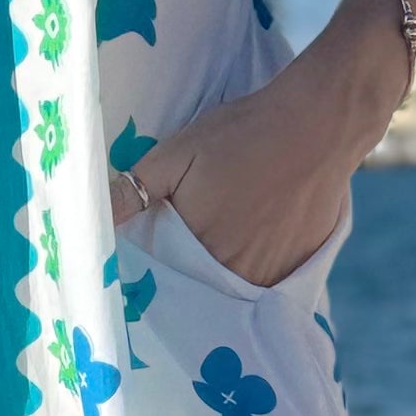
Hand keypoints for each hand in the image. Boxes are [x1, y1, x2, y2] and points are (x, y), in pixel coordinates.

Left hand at [107, 0, 410, 287]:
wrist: (318, 124)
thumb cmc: (242, 133)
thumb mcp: (178, 152)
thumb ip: (135, 189)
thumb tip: (97, 221)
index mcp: (200, 247)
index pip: (165, 279)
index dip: (155, 270)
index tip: (146, 262)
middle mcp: (236, 272)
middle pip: (200, 290)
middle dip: (185, 281)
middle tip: (180, 257)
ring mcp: (271, 274)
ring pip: (233, 292)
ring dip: (219, 281)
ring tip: (215, 253)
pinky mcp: (299, 267)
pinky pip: (266, 286)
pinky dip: (253, 275)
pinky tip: (248, 248)